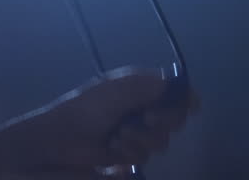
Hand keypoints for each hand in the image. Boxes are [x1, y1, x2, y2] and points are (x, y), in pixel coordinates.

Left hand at [14, 67, 200, 171]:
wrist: (58, 144)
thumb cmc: (86, 112)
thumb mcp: (119, 91)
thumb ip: (153, 87)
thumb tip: (190, 93)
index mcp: (136, 90)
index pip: (173, 95)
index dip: (179, 104)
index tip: (177, 109)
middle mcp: (137, 111)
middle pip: (171, 121)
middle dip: (158, 125)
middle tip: (140, 122)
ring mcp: (132, 136)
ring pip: (158, 144)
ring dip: (139, 143)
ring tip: (116, 140)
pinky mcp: (124, 159)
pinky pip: (142, 161)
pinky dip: (128, 159)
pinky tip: (112, 157)